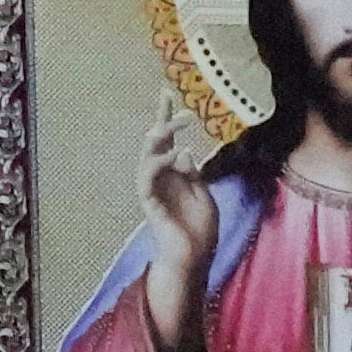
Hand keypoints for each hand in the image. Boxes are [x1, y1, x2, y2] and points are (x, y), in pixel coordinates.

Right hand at [125, 107, 220, 305]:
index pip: (168, 140)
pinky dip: (159, 161)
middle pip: (154, 142)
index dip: (167, 118)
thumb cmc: (200, 231)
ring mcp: (153, 188)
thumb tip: (183, 150)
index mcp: (175, 174)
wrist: (194, 259)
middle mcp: (161, 178)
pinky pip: (148, 175)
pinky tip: (175, 154)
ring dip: (159, 138)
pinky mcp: (149, 200)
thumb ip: (193, 174)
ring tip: (169, 127)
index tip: (166, 93)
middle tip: (172, 101)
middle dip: (162, 120)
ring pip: (147, 155)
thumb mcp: (204, 196)